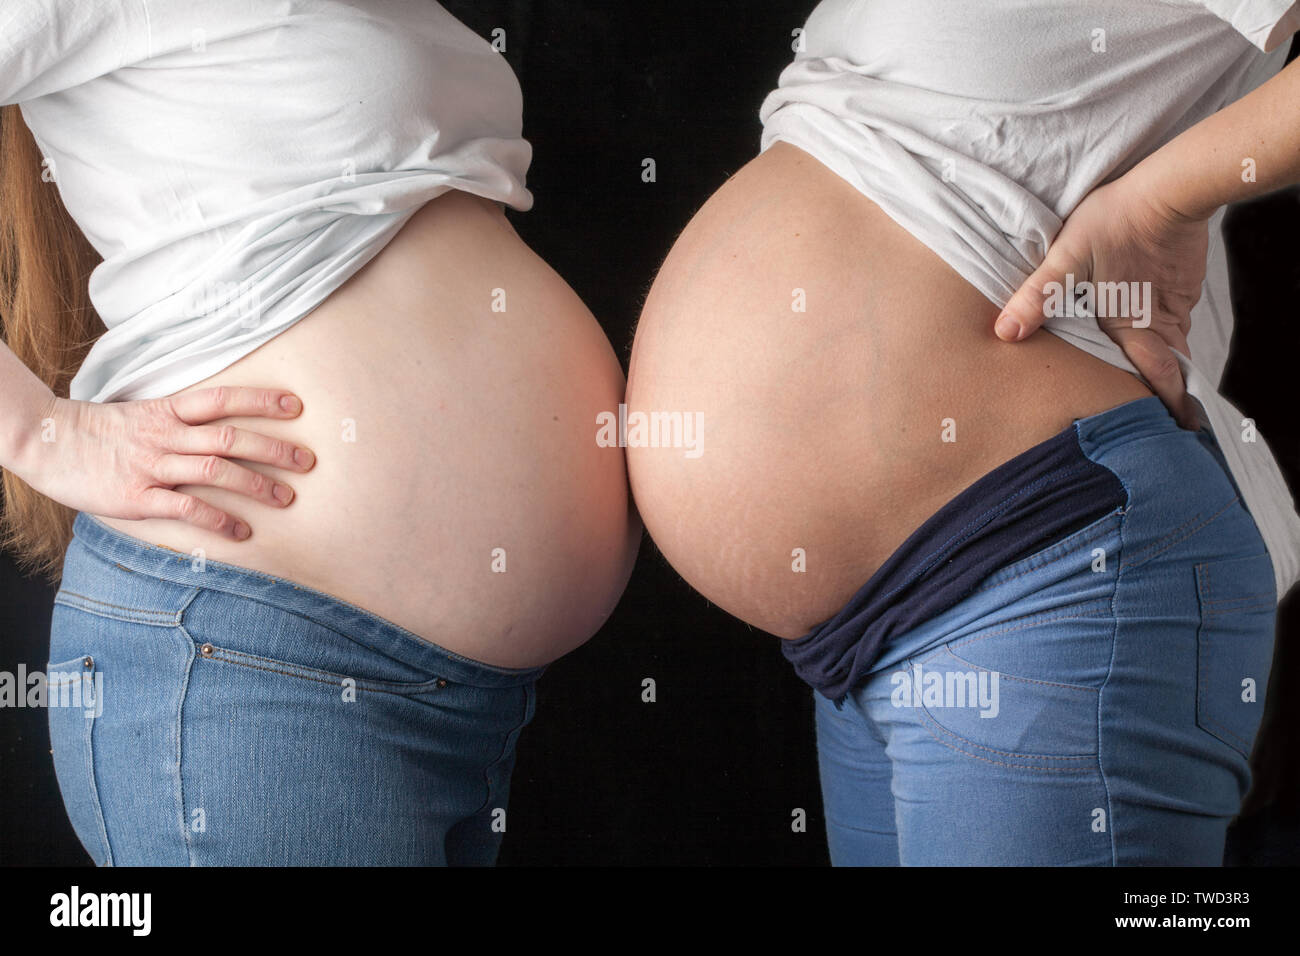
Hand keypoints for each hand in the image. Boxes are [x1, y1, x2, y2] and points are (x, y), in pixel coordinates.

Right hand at [11, 387, 315, 539]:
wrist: (45, 442)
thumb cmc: (98, 431)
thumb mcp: (142, 413)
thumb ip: (179, 419)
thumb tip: (220, 424)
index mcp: (167, 411)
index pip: (222, 399)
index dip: (260, 401)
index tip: (296, 407)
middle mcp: (165, 436)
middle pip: (230, 437)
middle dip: (274, 448)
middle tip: (308, 461)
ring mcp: (152, 466)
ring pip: (215, 471)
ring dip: (256, 485)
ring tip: (287, 497)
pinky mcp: (137, 497)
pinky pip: (186, 508)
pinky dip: (218, 520)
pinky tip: (241, 532)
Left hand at [994, 173, 1210, 428]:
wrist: (1168, 185)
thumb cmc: (1115, 221)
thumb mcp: (1065, 258)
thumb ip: (1036, 297)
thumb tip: (1004, 333)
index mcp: (1133, 325)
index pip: (1159, 377)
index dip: (1169, 405)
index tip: (1178, 429)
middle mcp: (1160, 319)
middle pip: (1170, 367)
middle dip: (1172, 392)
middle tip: (1175, 418)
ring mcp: (1176, 300)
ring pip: (1173, 341)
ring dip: (1167, 361)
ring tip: (1159, 383)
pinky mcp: (1183, 281)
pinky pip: (1175, 315)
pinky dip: (1165, 329)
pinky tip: (1148, 327)